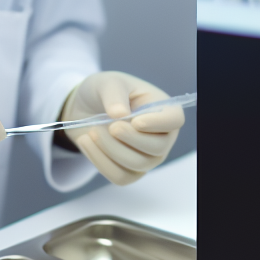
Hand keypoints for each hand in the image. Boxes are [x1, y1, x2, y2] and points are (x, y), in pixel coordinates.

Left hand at [60, 71, 182, 184]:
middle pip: (156, 148)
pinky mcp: (130, 171)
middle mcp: (162, 136)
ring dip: (110, 149)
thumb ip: (114, 94)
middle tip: (108, 125)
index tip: (136, 121)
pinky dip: (100, 161)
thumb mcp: (108, 82)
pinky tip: (86, 142)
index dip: (157, 123)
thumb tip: (120, 114)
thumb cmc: (105, 91)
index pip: (174, 120)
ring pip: (136, 165)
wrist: (85, 108)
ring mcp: (148, 157)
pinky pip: (120, 177)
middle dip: (129, 138)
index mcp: (163, 109)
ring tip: (93, 131)